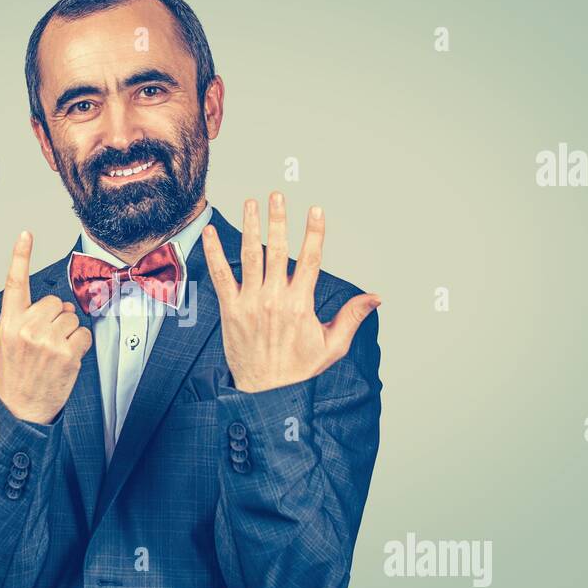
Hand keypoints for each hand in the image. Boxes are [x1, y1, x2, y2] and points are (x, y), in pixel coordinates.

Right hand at [0, 231, 91, 423]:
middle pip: (55, 302)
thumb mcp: (7, 344)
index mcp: (8, 324)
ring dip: (69, 332)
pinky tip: (66, 359)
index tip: (26, 234)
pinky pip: (83, 334)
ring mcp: (47, 341)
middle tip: (48, 340)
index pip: (14, 284)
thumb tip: (58, 306)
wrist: (20, 411)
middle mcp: (25, 329)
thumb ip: (26, 319)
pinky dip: (80, 345)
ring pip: (72, 317)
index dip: (20, 257)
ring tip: (55, 353)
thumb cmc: (15, 375)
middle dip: (57, 317)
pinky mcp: (66, 354)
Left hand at [201, 192, 380, 392]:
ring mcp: (250, 302)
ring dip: (250, 226)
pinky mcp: (230, 309)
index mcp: (301, 304)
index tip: (315, 209)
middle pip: (278, 249)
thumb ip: (352, 318)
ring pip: (250, 256)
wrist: (265, 392)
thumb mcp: (332, 346)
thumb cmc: (299, 370)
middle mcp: (275, 298)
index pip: (311, 259)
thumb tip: (376, 298)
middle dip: (278, 219)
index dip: (314, 232)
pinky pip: (221, 275)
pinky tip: (211, 233)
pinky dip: (215, 253)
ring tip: (251, 204)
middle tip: (277, 195)